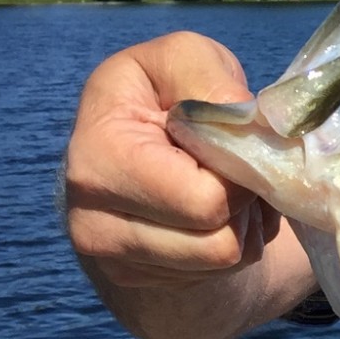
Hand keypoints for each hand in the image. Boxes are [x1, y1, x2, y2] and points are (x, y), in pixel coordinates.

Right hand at [64, 33, 310, 338]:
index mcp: (98, 154)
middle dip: (244, 202)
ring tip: (223, 186)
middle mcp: (90, 217)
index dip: (238, 171)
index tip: (226, 140)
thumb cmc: (166, 95)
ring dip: (245, 224)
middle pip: (219, 242)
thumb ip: (213, 83)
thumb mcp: (186, 59)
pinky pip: (220, 274)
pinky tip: (213, 211)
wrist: (139, 146)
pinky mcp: (135, 279)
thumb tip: (249, 130)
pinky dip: (235, 242)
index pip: (205, 200)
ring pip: (226, 261)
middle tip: (233, 168)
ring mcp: (111, 258)